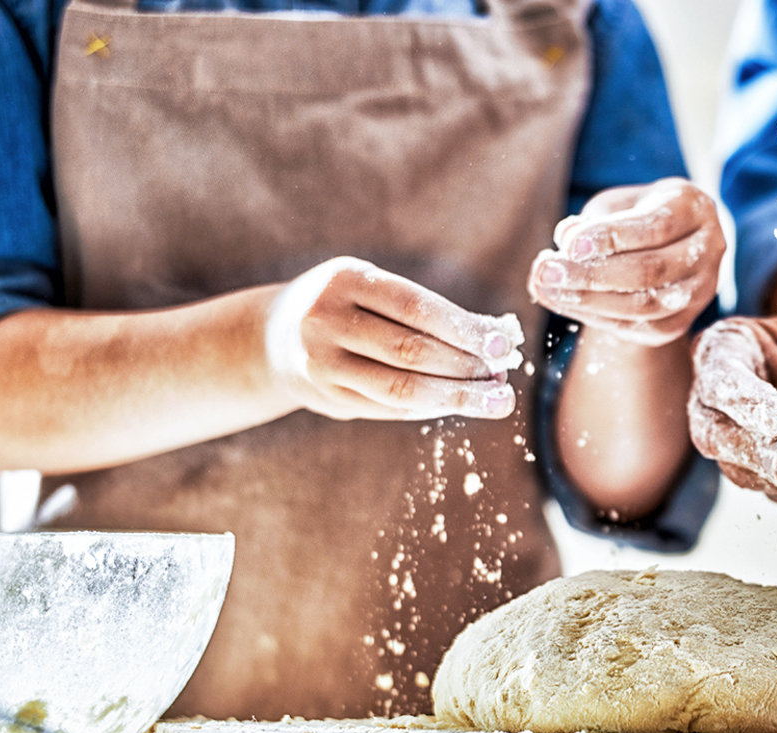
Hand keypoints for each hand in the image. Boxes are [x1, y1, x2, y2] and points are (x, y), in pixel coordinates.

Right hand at [265, 257, 522, 420]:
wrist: (273, 337)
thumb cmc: (349, 306)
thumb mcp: (374, 289)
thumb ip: (426, 312)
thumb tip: (498, 336)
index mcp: (345, 280)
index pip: (415, 307)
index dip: (463, 328)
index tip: (503, 345)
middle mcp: (326, 321)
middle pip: (410, 352)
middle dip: (465, 367)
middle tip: (503, 379)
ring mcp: (321, 363)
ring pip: (401, 389)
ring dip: (456, 397)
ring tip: (494, 400)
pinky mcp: (327, 398)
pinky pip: (389, 408)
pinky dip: (431, 408)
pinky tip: (459, 404)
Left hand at [527, 178, 724, 345]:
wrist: (671, 245)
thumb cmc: (638, 214)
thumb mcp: (619, 203)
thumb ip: (595, 219)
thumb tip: (565, 240)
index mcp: (694, 209)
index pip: (656, 227)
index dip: (611, 237)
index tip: (568, 244)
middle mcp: (708, 251)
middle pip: (650, 271)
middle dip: (592, 274)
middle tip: (546, 271)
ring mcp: (700, 291)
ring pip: (645, 306)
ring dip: (588, 301)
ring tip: (546, 288)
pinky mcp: (681, 322)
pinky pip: (639, 328)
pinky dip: (596, 317)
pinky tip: (564, 302)